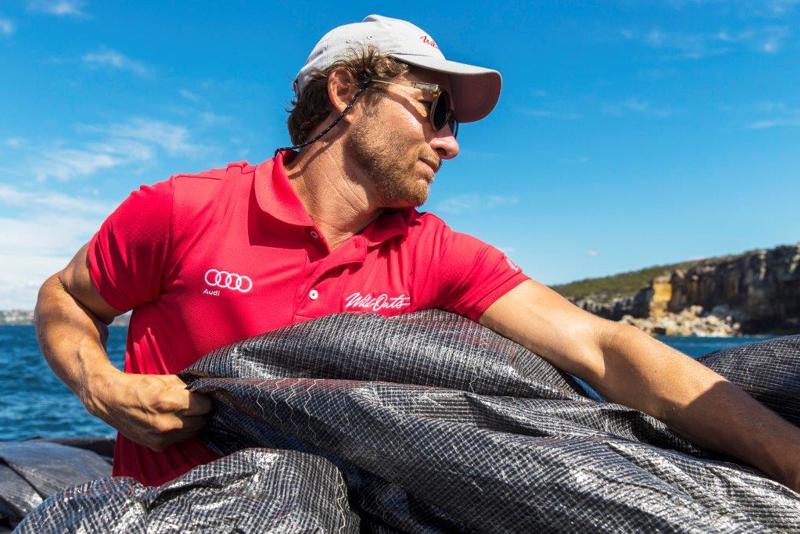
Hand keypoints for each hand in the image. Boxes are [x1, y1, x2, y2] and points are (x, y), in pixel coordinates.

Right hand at [84, 371, 211, 451]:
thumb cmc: (139, 386)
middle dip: (200, 412)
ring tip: (182, 413)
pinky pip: (180, 440)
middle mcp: (166, 423)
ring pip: (193, 432)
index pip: (205, 406)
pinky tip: (172, 421)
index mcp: (169, 402)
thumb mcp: (165, 379)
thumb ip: (187, 387)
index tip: (202, 396)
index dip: (205, 400)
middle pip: (201, 421)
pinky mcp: (157, 446)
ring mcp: (161, 437)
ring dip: (192, 423)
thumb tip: (206, 389)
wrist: (111, 401)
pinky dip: (180, 432)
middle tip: (193, 404)